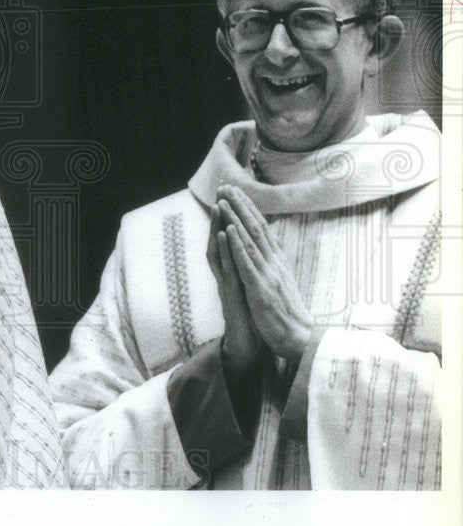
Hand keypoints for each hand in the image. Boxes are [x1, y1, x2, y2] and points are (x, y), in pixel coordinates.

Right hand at [207, 202, 262, 373]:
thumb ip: (248, 270)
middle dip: (220, 216)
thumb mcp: (252, 288)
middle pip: (220, 241)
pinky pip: (228, 270)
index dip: (230, 219)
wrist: (250, 347)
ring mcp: (227, 286)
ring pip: (220, 252)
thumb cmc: (252, 318)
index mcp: (235, 272)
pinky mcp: (231, 297)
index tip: (231, 195)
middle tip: (220, 191)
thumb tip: (252, 253)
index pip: (230, 241)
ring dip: (218, 228)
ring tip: (219, 206)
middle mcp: (228, 276)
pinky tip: (225, 236)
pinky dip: (226, 251)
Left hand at [217, 185, 311, 363]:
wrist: (302, 339)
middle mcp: (274, 263)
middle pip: (255, 228)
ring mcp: (267, 274)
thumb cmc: (289, 313)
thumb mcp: (282, 282)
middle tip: (225, 185)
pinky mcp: (260, 289)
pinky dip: (237, 245)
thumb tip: (271, 248)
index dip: (248, 209)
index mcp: (277, 261)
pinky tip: (228, 230)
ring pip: (249, 240)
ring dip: (235, 218)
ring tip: (223, 199)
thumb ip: (275, 264)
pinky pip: (247, 263)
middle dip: (239, 205)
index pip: (262, 229)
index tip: (236, 191)